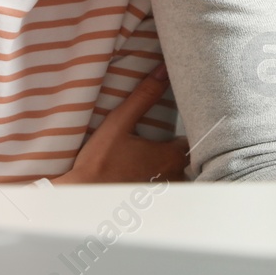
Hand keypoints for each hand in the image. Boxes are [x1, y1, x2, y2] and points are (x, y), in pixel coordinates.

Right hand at [53, 65, 188, 183]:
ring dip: (169, 164)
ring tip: (153, 153)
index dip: (188, 127)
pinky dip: (161, 180)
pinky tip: (145, 174)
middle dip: (178, 146)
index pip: (192, 138)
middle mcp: (174, 176)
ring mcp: (165, 193)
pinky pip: (166, 189)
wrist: (83, 195)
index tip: (179, 120)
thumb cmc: (100, 161)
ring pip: (177, 174)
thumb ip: (144, 96)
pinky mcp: (153, 203)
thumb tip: (163, 71)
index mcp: (171, 156)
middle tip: (165, 134)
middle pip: (186, 157)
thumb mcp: (119, 122)